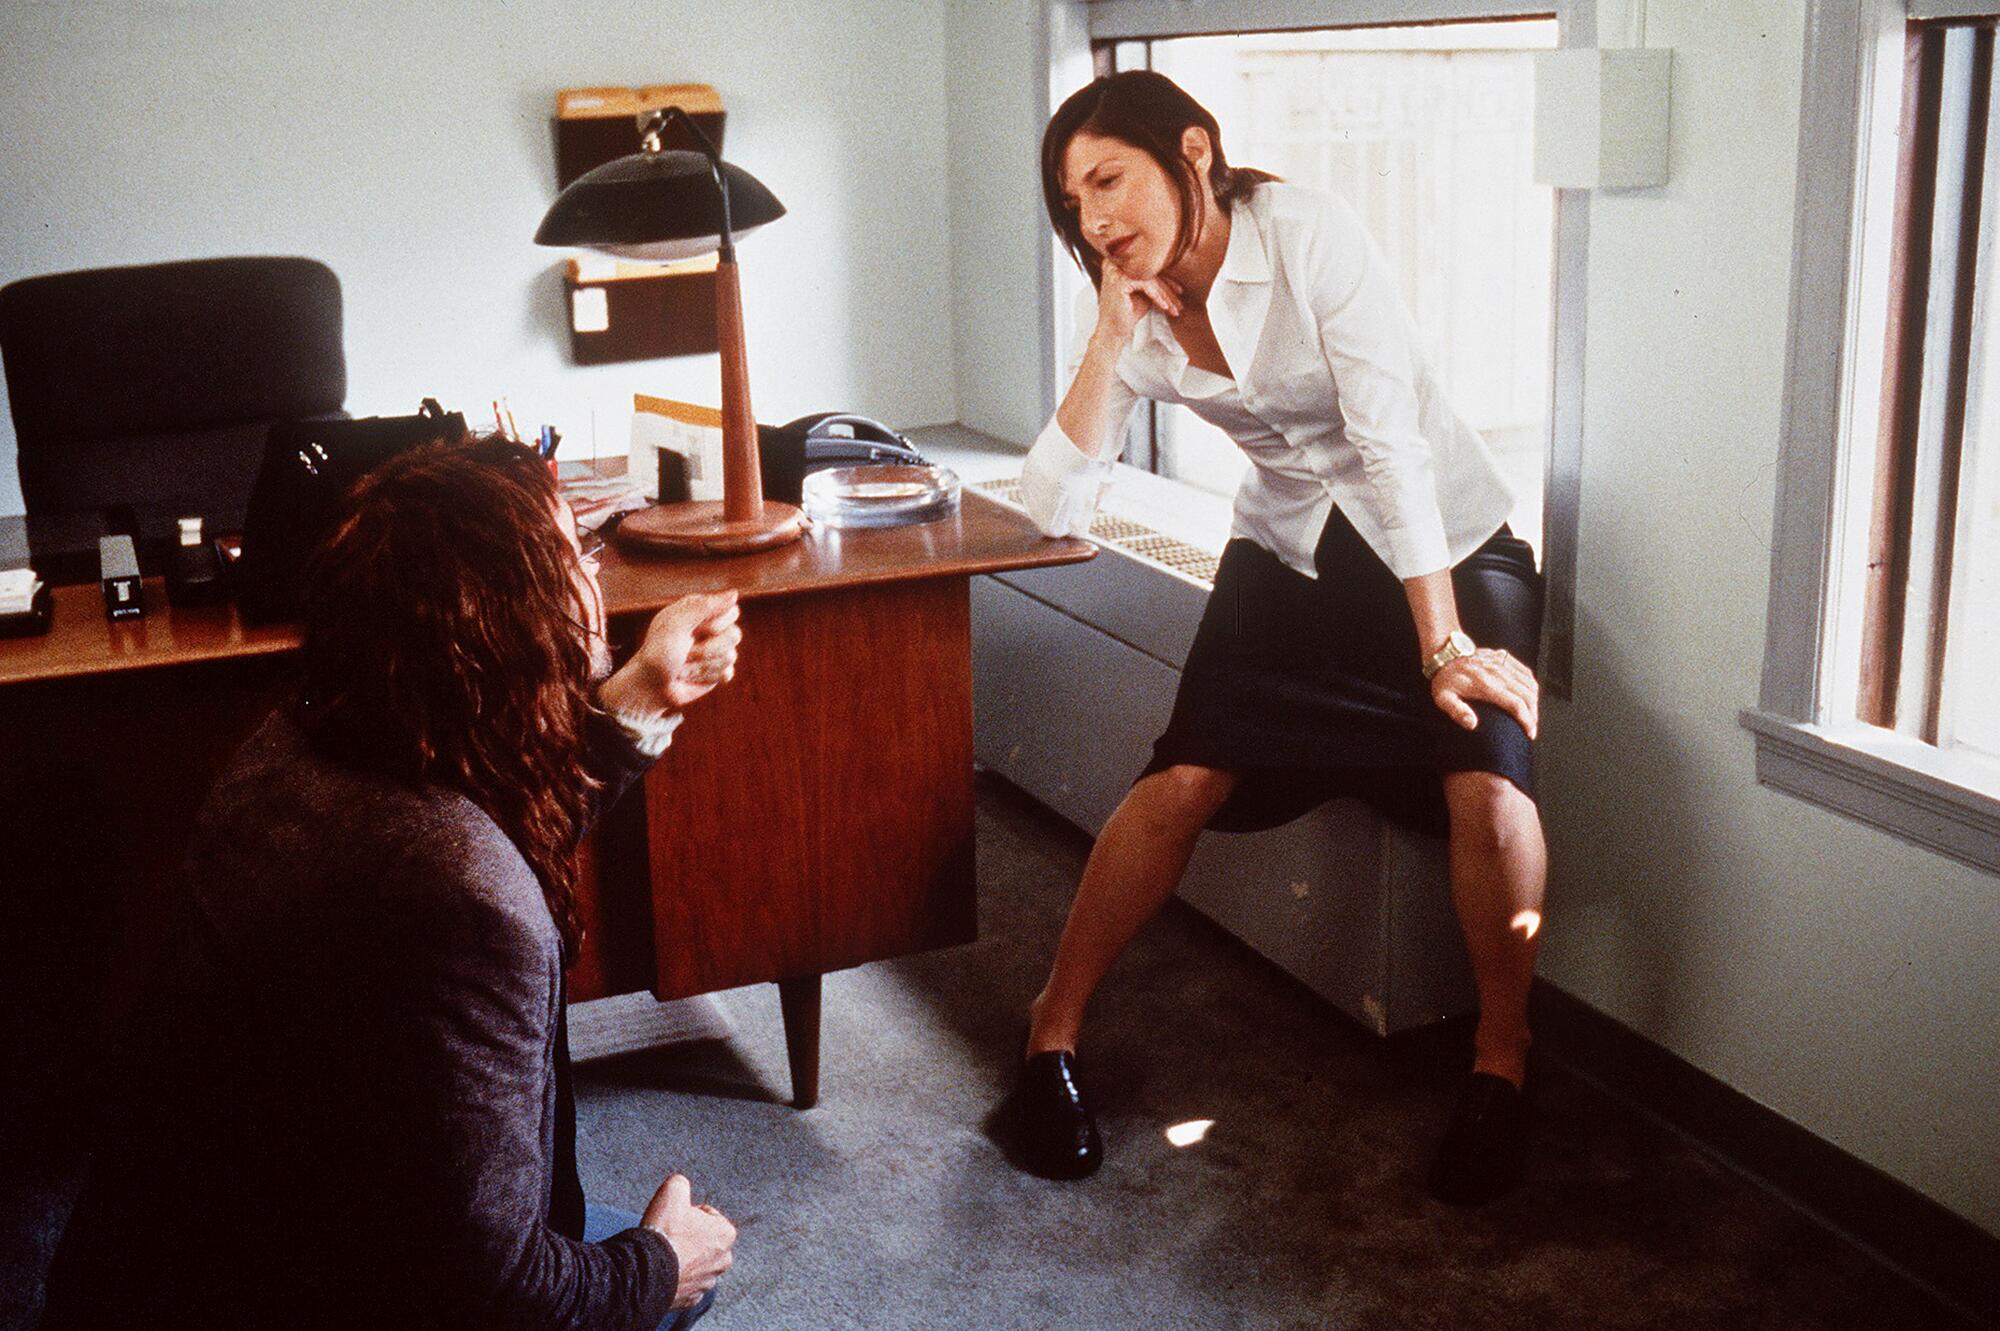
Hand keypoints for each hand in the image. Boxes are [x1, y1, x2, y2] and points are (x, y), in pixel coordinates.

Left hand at [598, 591, 741, 720]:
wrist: (650, 687)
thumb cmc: (658, 652)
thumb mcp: (676, 624)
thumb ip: (705, 607)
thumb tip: (735, 594)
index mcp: (700, 611)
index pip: (731, 611)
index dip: (717, 624)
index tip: (695, 631)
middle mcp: (710, 628)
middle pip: (735, 635)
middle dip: (708, 649)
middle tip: (685, 652)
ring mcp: (715, 650)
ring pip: (731, 656)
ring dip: (703, 665)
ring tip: (683, 666)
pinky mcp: (716, 671)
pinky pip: (728, 673)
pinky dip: (708, 677)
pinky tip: (694, 676)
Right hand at [641, 1173, 736, 1309]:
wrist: (648, 1271)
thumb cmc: (665, 1232)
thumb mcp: (673, 1190)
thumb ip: (681, 1184)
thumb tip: (680, 1185)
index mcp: (726, 1234)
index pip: (709, 1216)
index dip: (690, 1213)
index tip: (678, 1217)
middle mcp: (722, 1261)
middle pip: (705, 1242)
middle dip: (690, 1238)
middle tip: (671, 1234)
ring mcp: (707, 1283)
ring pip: (696, 1265)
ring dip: (683, 1259)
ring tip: (665, 1254)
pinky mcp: (691, 1300)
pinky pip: (685, 1285)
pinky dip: (676, 1278)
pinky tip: (664, 1271)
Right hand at [1091, 265, 1182, 349]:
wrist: (1113, 331)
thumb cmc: (1126, 314)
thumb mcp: (1143, 294)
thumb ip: (1153, 283)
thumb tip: (1171, 279)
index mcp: (1118, 264)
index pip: (1147, 269)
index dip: (1166, 280)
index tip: (1179, 291)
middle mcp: (1114, 264)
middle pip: (1150, 273)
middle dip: (1168, 289)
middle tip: (1179, 303)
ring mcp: (1116, 271)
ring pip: (1150, 279)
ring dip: (1166, 294)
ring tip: (1174, 308)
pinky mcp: (1121, 280)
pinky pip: (1147, 285)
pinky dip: (1158, 297)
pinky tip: (1165, 307)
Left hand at [1430, 648, 1537, 740]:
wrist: (1444, 654)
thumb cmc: (1445, 680)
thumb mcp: (1443, 698)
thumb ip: (1457, 712)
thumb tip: (1472, 724)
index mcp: (1485, 684)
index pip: (1516, 704)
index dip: (1526, 720)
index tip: (1529, 733)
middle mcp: (1498, 672)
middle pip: (1528, 695)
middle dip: (1533, 715)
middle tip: (1531, 728)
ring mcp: (1502, 663)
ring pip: (1530, 684)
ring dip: (1534, 702)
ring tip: (1531, 716)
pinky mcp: (1504, 657)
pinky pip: (1525, 672)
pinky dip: (1531, 686)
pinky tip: (1529, 697)